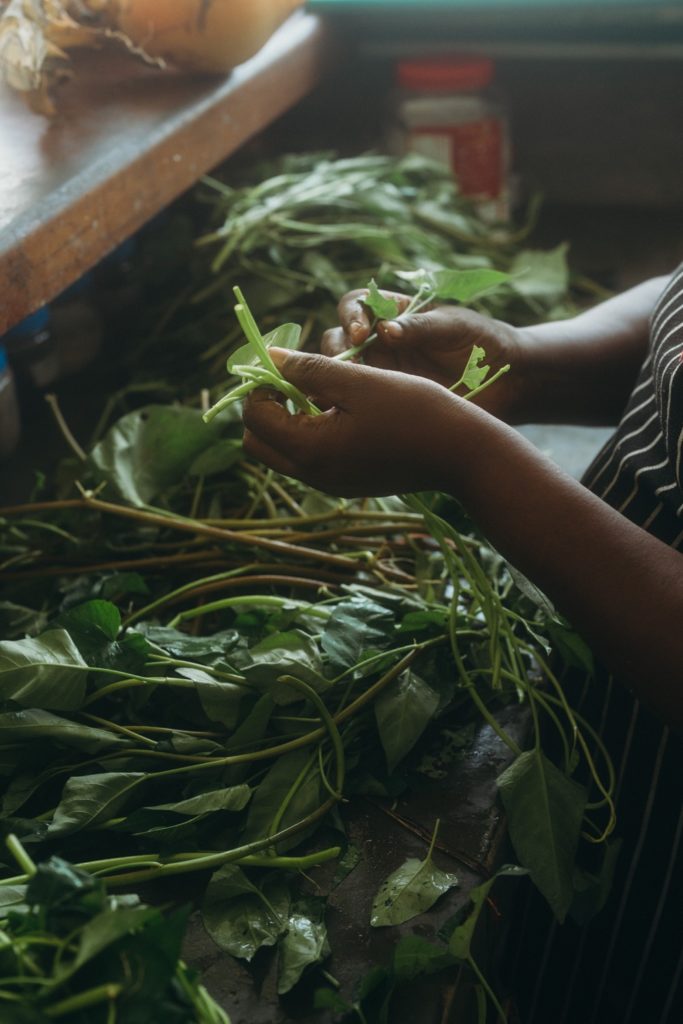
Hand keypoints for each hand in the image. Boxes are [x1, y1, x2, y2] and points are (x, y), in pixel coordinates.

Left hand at [242, 348, 477, 496]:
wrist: (462, 454)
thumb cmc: (414, 410)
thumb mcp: (358, 380)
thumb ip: (309, 369)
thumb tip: (268, 355)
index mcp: (310, 449)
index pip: (254, 417)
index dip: (261, 384)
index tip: (287, 362)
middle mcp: (313, 474)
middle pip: (259, 442)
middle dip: (268, 407)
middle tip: (297, 379)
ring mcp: (330, 483)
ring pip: (282, 452)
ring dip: (289, 420)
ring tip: (323, 392)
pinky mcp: (347, 484)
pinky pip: (310, 459)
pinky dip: (311, 434)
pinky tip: (343, 412)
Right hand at [321, 289, 521, 420]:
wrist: (506, 381)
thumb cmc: (482, 342)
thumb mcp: (453, 327)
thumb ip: (420, 326)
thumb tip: (384, 330)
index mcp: (394, 314)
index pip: (357, 304)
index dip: (351, 315)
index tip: (362, 333)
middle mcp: (380, 342)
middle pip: (338, 339)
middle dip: (337, 350)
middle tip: (349, 367)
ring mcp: (381, 373)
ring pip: (341, 372)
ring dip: (338, 379)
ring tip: (348, 392)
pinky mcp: (386, 401)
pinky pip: (357, 401)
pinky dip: (349, 404)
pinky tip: (353, 411)